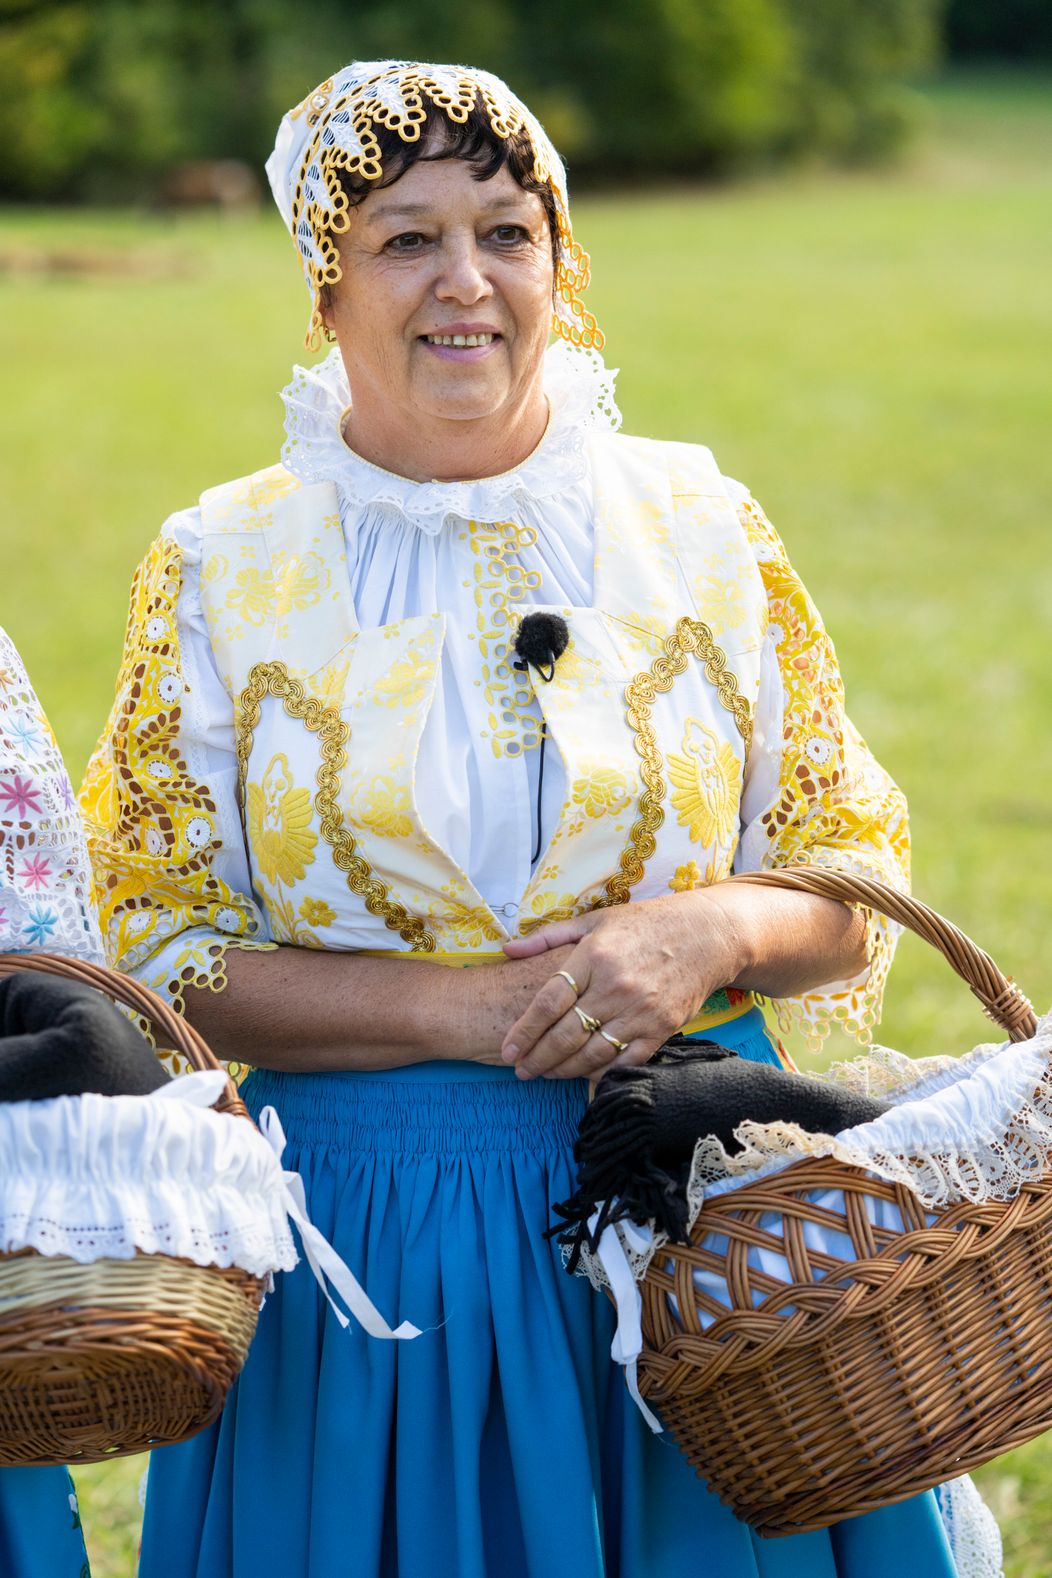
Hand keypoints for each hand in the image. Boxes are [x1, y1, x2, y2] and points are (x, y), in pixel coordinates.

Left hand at [499, 890, 742, 1080]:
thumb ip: (548, 936)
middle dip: (538, 1058)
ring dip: (563, 1070)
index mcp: (593, 956)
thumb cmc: (645, 924)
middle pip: (566, 1034)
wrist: (707, 935)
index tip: (509, 1049)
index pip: (548, 1002)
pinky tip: (584, 1078)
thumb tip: (507, 950)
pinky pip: (625, 1061)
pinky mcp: (662, 1028)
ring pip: (592, 1054)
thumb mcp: (595, 920)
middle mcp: (615, 987)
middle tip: (521, 1070)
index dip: (524, 1031)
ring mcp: (640, 1011)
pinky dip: (602, 1074)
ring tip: (545, 1074)